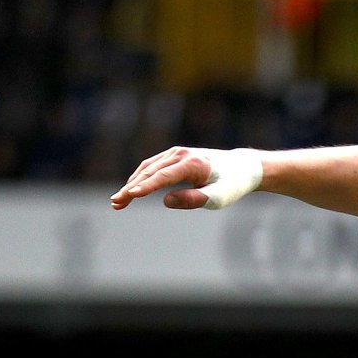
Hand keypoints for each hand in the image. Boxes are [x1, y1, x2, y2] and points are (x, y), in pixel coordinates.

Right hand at [110, 146, 260, 210]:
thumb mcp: (218, 198)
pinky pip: (152, 167)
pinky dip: (140, 178)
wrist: (241, 168)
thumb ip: (194, 200)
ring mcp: (175, 153)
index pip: (163, 176)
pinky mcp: (173, 157)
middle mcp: (180, 154)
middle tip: (116, 204)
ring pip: (147, 168)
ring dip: (132, 184)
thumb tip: (166, 201)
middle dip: (131, 188)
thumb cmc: (231, 185)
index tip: (129, 196)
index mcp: (192, 163)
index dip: (145, 187)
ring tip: (118, 202)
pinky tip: (131, 191)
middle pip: (150, 171)